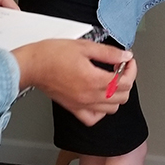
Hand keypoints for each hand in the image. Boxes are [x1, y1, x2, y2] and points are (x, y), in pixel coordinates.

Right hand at [11, 39, 136, 125]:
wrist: (33, 65)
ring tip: (112, 81)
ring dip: (117, 95)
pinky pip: (93, 118)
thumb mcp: (84, 46)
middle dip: (126, 80)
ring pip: (112, 109)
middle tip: (120, 68)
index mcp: (94, 80)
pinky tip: (99, 99)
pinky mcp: (73, 109)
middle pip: (122, 96)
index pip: (125, 81)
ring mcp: (82, 105)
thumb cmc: (52, 54)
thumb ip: (108, 53)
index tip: (128, 61)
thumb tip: (125, 56)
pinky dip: (101, 111)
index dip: (131, 69)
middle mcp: (90, 96)